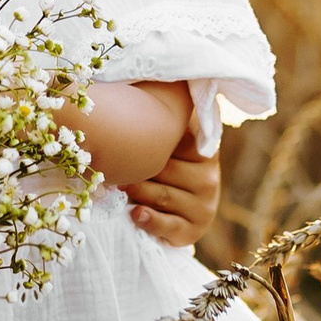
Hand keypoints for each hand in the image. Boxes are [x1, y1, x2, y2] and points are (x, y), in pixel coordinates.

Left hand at [123, 126, 219, 248]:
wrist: (177, 218)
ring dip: (137, 191)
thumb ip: (161, 128)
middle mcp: (209, 178)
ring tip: (117, 186)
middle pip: (165, 168)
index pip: (178, 137)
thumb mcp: (167, 149)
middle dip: (137, 168)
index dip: (150, 136)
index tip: (128, 130)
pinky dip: (150, 219)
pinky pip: (169, 224)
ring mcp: (204, 206)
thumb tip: (142, 89)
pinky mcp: (193, 231)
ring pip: (163, 195)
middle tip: (111, 164)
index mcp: (204, 151)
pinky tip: (135, 213)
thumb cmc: (163, 173)